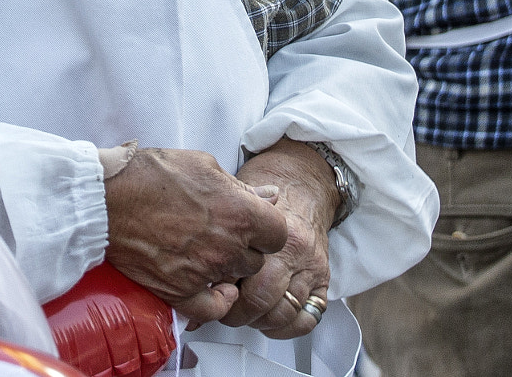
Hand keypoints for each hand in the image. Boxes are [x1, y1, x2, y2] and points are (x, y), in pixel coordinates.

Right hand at [105, 147, 288, 324]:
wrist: (109, 198)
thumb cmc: (152, 175)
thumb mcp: (205, 165)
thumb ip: (243, 188)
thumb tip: (271, 196)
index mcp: (240, 213)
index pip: (278, 234)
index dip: (266, 229)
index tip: (254, 225)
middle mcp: (227, 246)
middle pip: (257, 260)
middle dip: (246, 248)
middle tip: (224, 235)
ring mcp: (204, 272)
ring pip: (235, 280)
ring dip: (227, 269)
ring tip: (209, 254)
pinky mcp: (179, 291)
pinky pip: (212, 310)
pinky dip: (217, 303)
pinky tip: (215, 290)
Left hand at [218, 142, 337, 339]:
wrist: (301, 184)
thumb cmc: (265, 196)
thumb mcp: (238, 201)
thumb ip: (218, 231)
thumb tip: (188, 268)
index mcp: (273, 227)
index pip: (241, 270)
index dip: (218, 287)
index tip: (207, 290)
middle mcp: (295, 249)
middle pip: (261, 298)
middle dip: (236, 312)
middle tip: (223, 308)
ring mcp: (311, 267)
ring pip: (283, 313)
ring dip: (258, 322)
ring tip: (244, 314)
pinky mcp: (323, 281)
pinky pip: (307, 318)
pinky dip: (287, 328)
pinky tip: (270, 320)